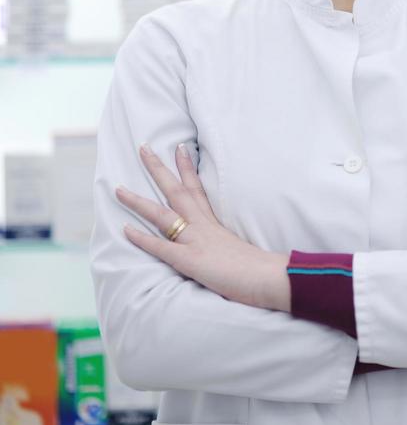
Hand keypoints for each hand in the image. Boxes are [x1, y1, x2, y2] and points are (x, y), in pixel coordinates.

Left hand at [115, 142, 290, 311]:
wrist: (268, 277)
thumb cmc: (259, 268)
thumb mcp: (239, 248)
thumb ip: (226, 244)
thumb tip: (224, 247)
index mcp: (214, 223)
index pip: (197, 188)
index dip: (187, 168)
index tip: (179, 148)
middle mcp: (202, 225)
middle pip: (176, 190)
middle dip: (158, 169)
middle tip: (142, 147)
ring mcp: (195, 240)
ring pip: (162, 214)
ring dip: (138, 201)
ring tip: (119, 189)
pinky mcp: (189, 260)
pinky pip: (161, 247)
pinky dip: (142, 238)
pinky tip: (126, 230)